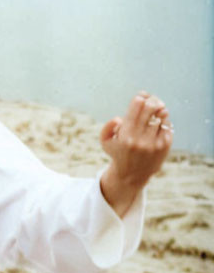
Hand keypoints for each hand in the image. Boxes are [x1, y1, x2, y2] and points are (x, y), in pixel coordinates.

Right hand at [99, 92, 172, 216]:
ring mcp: (154, 143)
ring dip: (159, 109)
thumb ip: (107, 127)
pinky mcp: (164, 146)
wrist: (132, 175)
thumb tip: (120, 119)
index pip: (137, 105)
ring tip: (156, 109)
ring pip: (161, 115)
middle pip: (151, 107)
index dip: (140, 97)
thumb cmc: (118, 153)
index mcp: (125, 135)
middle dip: (151, 100)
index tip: (141, 97)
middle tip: (151, 100)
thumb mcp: (105, 141)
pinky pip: (167, 125)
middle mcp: (140, 139)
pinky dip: (164, 120)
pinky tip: (159, 121)